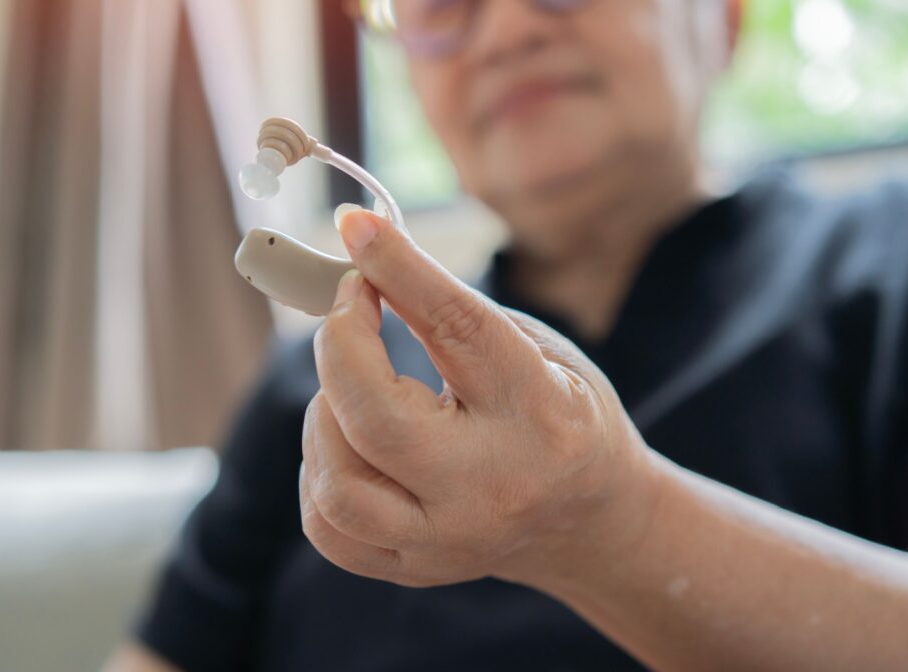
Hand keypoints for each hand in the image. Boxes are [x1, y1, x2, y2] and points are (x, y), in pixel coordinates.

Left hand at [299, 210, 659, 587]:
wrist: (588, 519)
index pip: (456, 331)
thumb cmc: (559, 414)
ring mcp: (449, 541)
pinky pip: (327, 526)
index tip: (356, 226)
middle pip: (375, 421)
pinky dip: (320, 469)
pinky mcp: (414, 569)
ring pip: (338, 484)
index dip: (399, 271)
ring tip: (355, 388)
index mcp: (541, 414)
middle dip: (339, 347)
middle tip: (348, 307)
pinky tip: (348, 441)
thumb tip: (360, 256)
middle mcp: (493, 487)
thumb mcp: (530, 348)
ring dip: (324, 414)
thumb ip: (448, 310)